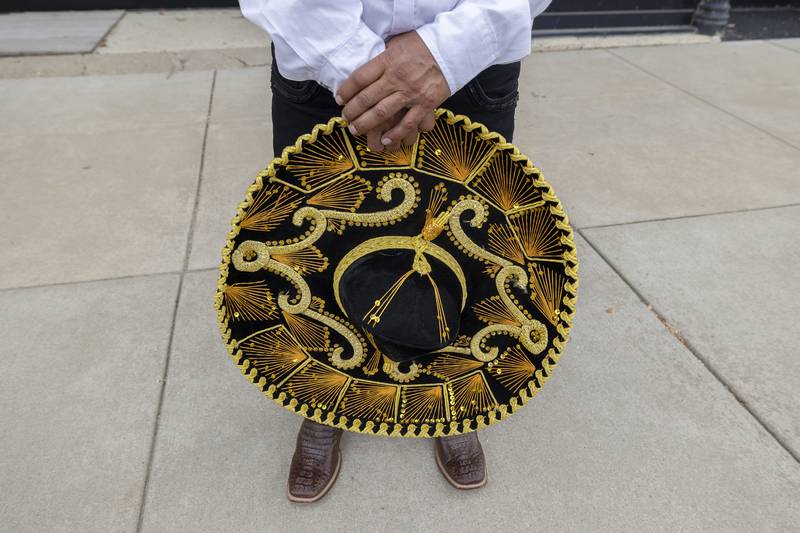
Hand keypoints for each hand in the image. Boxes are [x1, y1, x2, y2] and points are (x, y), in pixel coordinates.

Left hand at [336, 31, 449, 151]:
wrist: (451, 48)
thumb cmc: (423, 44)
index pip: (359, 78)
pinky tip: (385, 139)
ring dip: (365, 124)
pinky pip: (407, 123)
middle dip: (352, 111)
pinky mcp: (426, 104)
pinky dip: (395, 133)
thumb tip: (367, 64)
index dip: (345, 90)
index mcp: (387, 61)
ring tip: (356, 129)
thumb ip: (382, 55)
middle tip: (346, 118)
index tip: (339, 98)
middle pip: (366, 98)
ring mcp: (411, 93)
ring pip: (381, 113)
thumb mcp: (397, 42)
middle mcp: (396, 78)